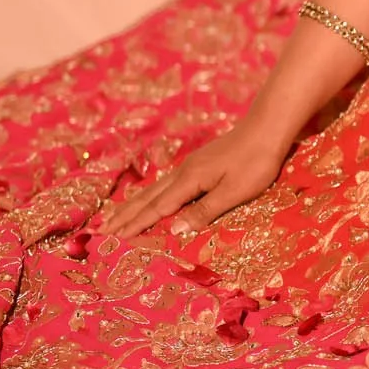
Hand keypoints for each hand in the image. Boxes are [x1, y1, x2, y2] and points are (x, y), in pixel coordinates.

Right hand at [99, 114, 287, 236]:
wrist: (267, 127)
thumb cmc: (255, 162)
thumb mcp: (233, 192)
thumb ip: (203, 211)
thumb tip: (172, 231)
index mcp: (189, 181)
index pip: (156, 209)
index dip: (135, 226)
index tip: (113, 240)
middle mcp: (183, 172)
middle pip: (147, 198)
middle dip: (124, 216)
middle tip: (100, 231)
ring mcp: (189, 166)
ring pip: (153, 189)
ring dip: (132, 205)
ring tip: (113, 216)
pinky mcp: (198, 163)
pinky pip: (164, 184)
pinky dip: (148, 195)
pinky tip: (148, 197)